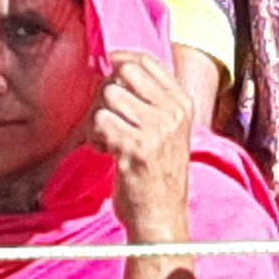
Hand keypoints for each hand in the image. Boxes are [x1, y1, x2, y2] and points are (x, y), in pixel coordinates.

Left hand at [89, 50, 196, 242]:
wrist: (162, 219)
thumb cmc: (158, 174)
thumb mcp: (168, 130)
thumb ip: (152, 98)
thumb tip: (119, 62)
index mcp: (182, 104)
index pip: (147, 61)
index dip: (121, 60)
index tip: (109, 67)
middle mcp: (173, 114)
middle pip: (123, 74)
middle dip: (107, 93)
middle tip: (109, 118)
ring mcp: (157, 130)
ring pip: (108, 97)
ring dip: (98, 119)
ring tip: (108, 139)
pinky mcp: (137, 148)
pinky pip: (100, 122)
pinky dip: (95, 137)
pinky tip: (106, 152)